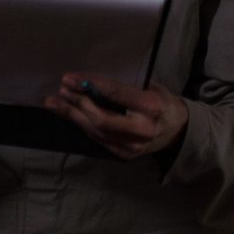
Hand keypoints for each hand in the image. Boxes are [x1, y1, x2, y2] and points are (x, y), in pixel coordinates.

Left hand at [44, 74, 187, 160]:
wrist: (179, 131)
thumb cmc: (162, 100)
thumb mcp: (150, 86)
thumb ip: (125, 86)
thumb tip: (90, 80)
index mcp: (151, 107)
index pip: (115, 94)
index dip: (90, 85)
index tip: (69, 78)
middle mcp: (142, 130)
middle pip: (101, 119)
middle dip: (77, 103)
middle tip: (61, 89)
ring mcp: (133, 146)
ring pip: (95, 131)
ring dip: (72, 115)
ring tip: (55, 102)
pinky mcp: (125, 155)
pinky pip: (98, 139)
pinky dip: (82, 125)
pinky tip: (69, 114)